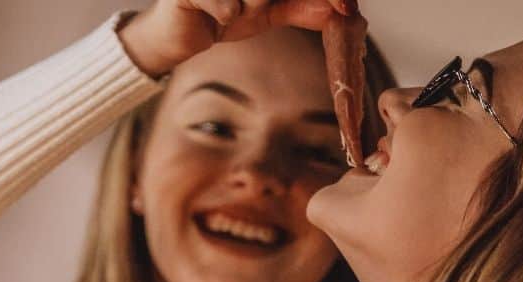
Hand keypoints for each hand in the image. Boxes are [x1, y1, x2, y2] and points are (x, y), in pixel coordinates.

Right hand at [119, 0, 355, 76]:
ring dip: (254, 4)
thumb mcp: (267, 15)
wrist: (176, 36)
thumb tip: (342, 11)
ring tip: (236, 13)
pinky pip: (226, 4)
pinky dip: (228, 12)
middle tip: (302, 10)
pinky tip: (221, 19)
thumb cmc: (220, 15)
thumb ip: (302, 9)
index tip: (346, 7)